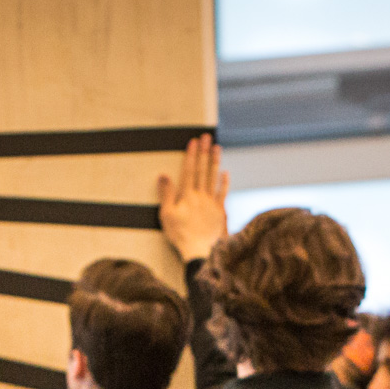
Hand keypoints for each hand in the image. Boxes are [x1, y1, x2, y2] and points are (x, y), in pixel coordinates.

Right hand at [158, 133, 228, 262]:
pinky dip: (224, 182)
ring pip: (214, 177)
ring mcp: (212, 203)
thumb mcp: (166, 215)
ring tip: (217, 147)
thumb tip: (163, 175)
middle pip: (202, 169)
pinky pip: (223, 193)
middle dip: (204, 152)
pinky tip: (225, 172)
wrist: (200, 251)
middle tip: (207, 137)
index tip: (194, 141)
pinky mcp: (220, 212)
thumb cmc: (180, 235)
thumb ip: (166, 194)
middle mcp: (201, 196)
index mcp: (187, 195)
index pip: (189, 170)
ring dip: (215, 161)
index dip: (191, 155)